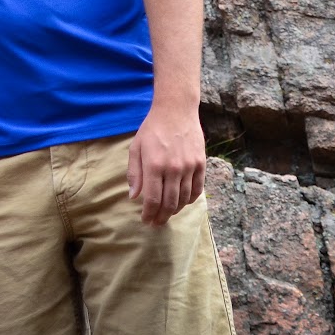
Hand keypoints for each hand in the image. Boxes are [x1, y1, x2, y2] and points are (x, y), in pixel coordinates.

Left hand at [126, 103, 204, 225]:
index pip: (152, 199)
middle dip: (161, 217)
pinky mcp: (201, 164)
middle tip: (156, 223)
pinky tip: (182, 203)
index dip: (149, 213)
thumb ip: (134, 173)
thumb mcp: (136, 148)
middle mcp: (173, 169)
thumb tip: (134, 197)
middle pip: (169, 203)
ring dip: (175, 211)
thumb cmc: (152, 129)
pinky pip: (197, 189)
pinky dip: (190, 200)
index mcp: (154, 165)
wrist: (176, 111)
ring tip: (167, 215)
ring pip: (184, 199)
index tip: (145, 220)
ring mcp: (189, 167)